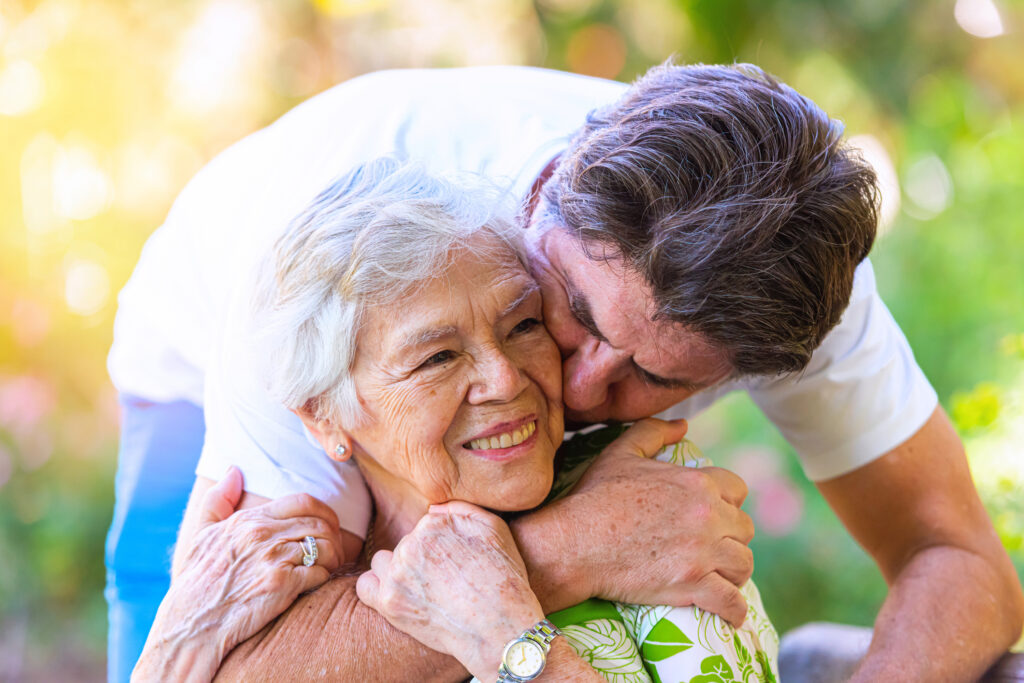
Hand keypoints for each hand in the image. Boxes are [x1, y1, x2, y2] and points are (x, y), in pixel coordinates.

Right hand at [133, 468, 343, 681]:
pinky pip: (320, 573)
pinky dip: (324, 578)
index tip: (328, 526)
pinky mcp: (281, 585)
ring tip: (329, 567)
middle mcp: (262, 534)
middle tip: (334, 550)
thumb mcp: (202, 536)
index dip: (325, 512)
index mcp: (249, 520)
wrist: (191, 625)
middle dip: (334, 536)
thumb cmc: (196, 583)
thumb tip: (233, 471)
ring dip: (334, 557)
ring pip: (326, 546)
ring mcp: (273, 559)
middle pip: (320, 523)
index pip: (304, 501)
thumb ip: (217, 501)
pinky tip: (316, 583)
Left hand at [356, 501, 544, 681]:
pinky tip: (397, 596)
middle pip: (405, 544)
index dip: (441, 546)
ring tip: (423, 590)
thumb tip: (432, 509)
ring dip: (398, 571)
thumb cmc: (504, 579)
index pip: (425, 527)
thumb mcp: (496, 529)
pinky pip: (365, 586)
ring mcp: (398, 574)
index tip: (455, 563)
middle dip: (421, 559)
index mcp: (433, 524)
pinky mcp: (389, 602)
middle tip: (444, 581)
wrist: (499, 628)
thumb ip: (462, 509)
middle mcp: (411, 544)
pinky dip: (377, 588)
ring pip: (384, 562)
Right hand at [555, 418, 753, 625]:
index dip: (727, 502)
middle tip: (712, 548)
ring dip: (733, 571)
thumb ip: (653, 432)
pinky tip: (730, 613)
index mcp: (697, 482)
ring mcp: (703, 552)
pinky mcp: (693, 585)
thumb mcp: (621, 453)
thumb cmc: (593, 496)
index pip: (738, 490)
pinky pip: (732, 601)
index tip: (713, 514)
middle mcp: (708, 515)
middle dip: (731, 537)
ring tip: (719, 576)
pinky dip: (734, 610)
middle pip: (745, 528)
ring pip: (743, 564)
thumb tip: (682, 424)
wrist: (573, 542)